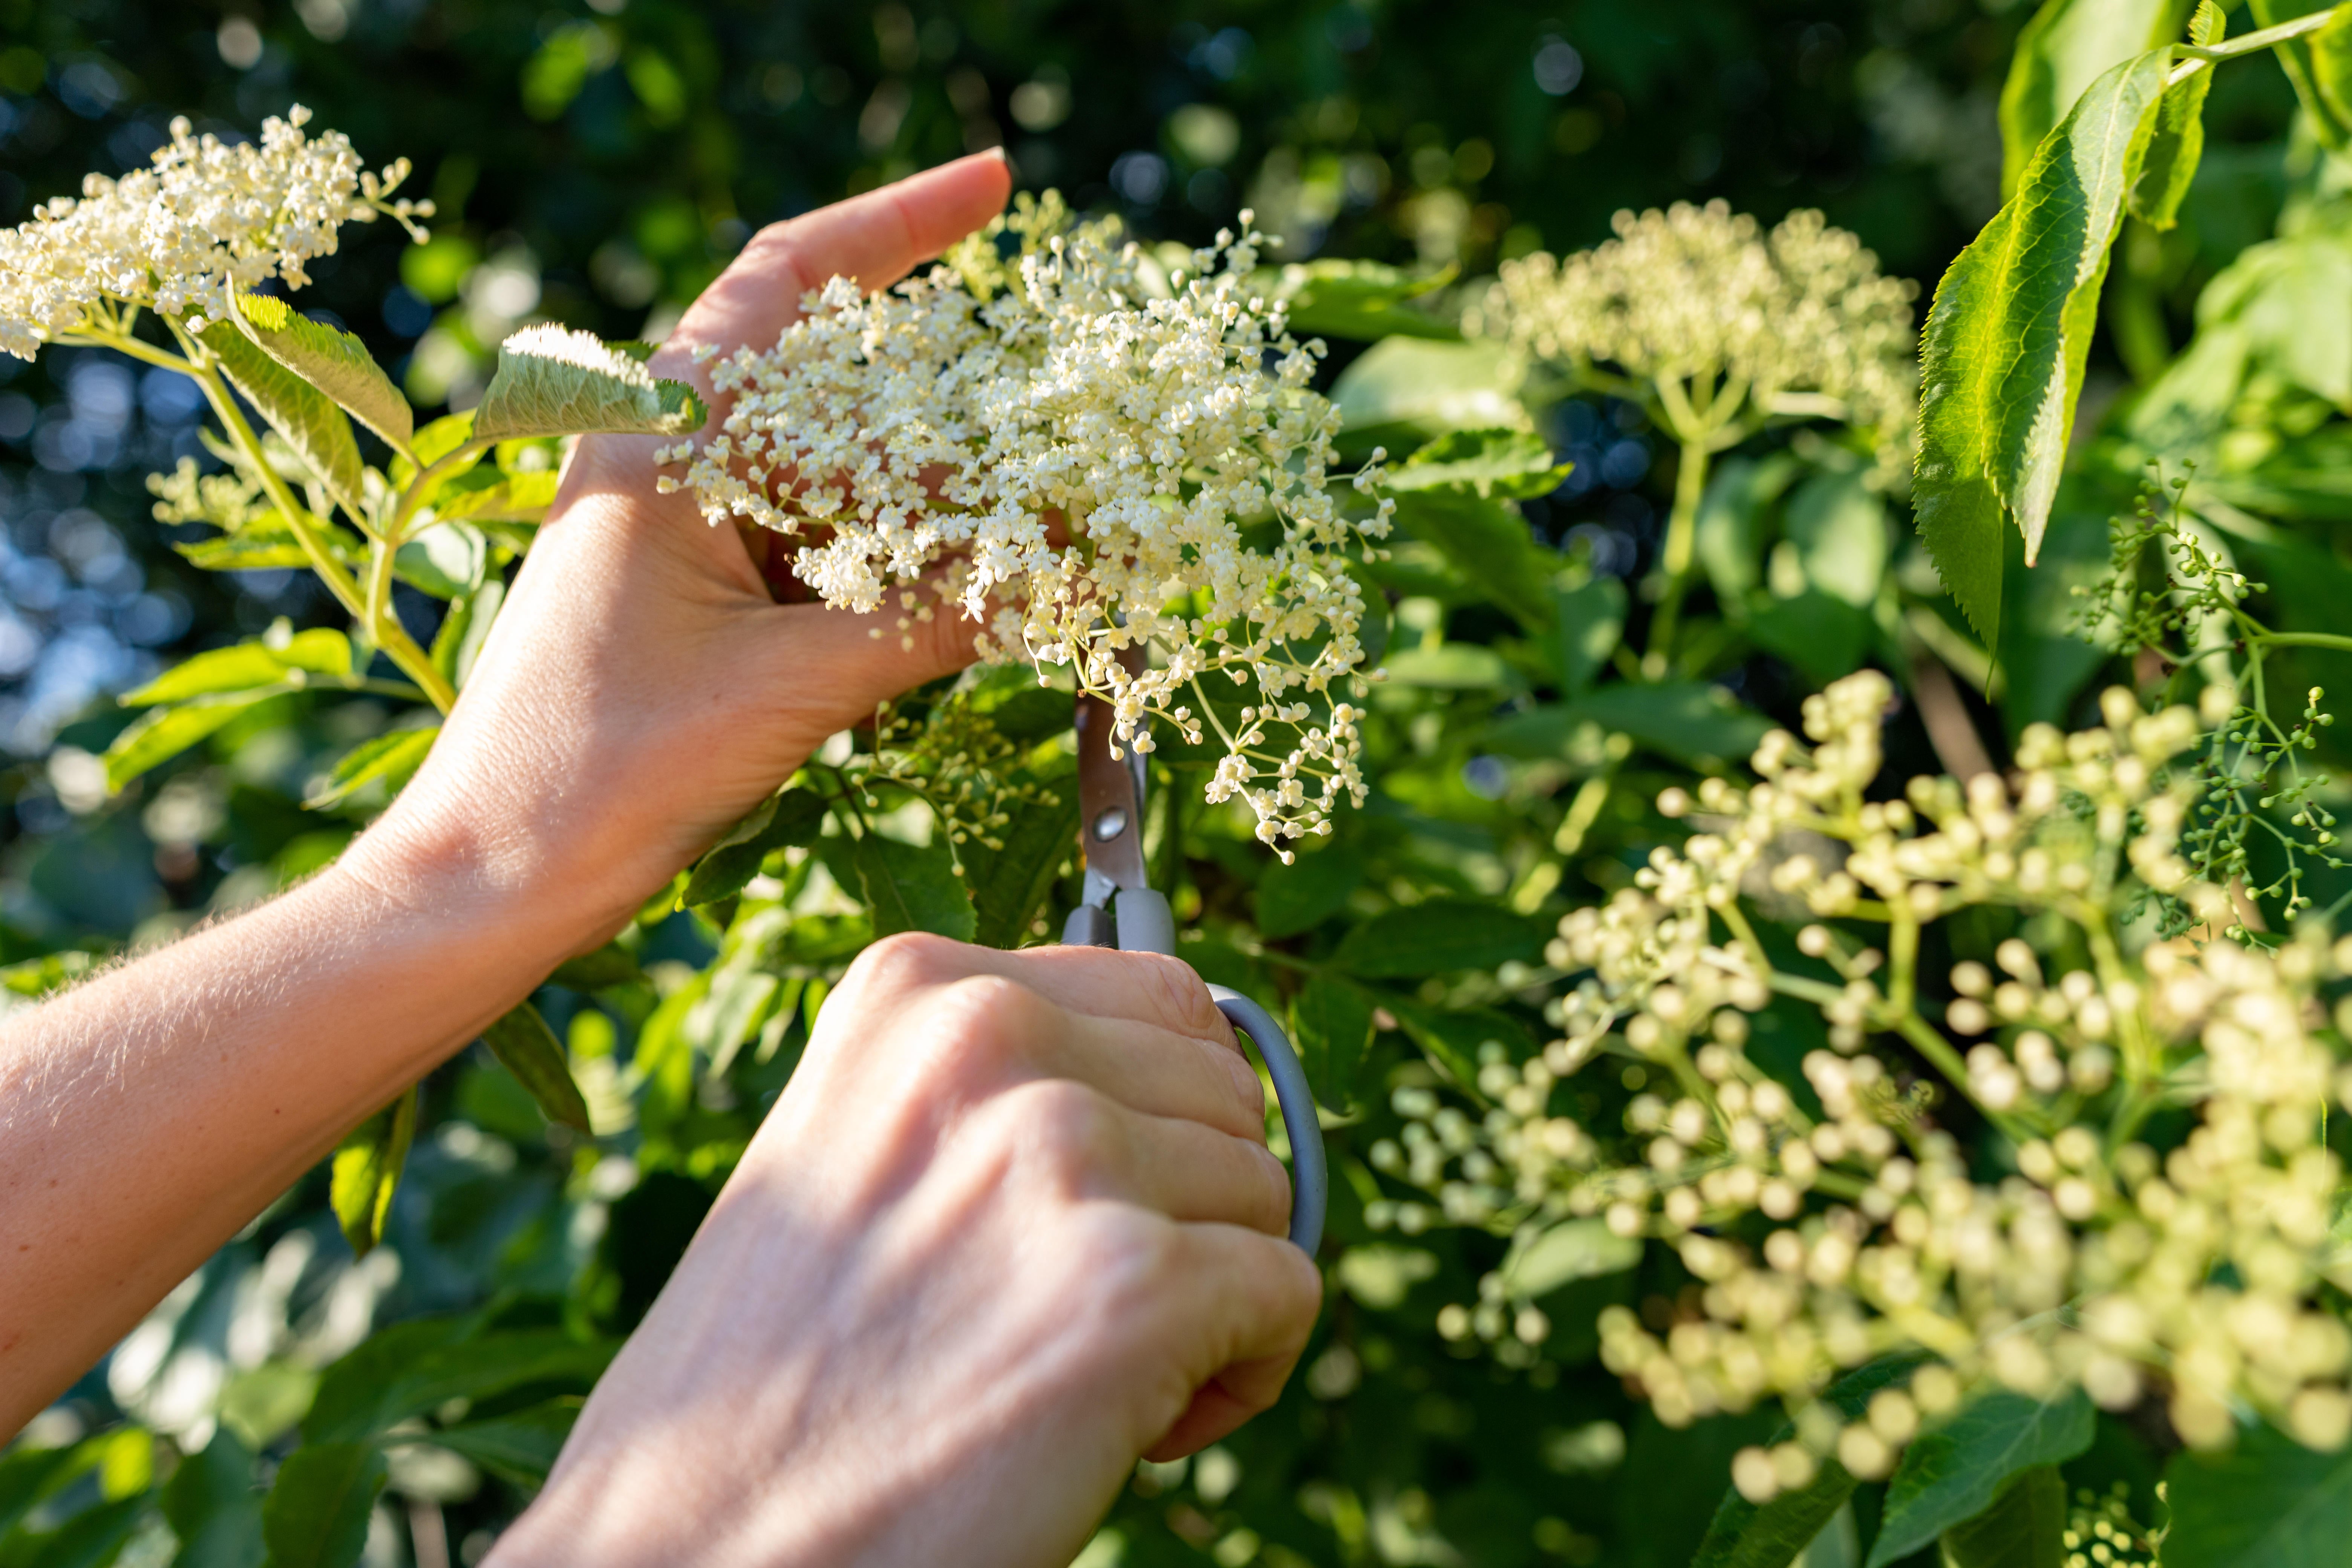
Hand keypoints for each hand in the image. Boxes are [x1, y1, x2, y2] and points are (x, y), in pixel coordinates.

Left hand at [343, 152, 1013, 957]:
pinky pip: (815, 540)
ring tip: (1028, 520)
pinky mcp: (695, 588)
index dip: (899, 222)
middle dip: (948, 391)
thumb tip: (1068, 574)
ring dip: (928, 492)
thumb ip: (932, 620)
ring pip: (833, 465)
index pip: (790, 278)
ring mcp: (679, 523)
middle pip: (831, 373)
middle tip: (1053, 411)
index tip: (1000, 184)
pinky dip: (890, 556)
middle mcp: (665, 455)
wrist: (498, 874)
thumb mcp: (790, 686)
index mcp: (660, 437)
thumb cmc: (604, 769)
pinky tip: (963, 588)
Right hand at [487, 936, 1324, 1567]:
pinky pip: (1289, 1293)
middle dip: (1186, 1206)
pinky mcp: (1134, 1284)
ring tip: (1082, 1368)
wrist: (696, 1543)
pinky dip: (1243, 1372)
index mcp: (918, 988)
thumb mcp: (860, 1153)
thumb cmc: (778, 1377)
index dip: (1156, 1118)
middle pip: (1223, 1094)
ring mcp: (1064, 1153)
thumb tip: (1181, 1079)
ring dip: (1209, 1290)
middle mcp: (991, 1038)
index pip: (1160, 997)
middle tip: (1069, 1305)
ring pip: (1265, 1191)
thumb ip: (998, 1091)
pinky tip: (1131, 1426)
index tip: (1080, 1210)